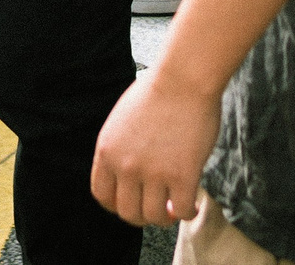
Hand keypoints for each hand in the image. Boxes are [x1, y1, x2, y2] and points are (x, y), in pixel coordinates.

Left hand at [90, 66, 219, 227]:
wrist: (184, 78)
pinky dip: (187, 213)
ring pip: (154, 217)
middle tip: (156, 208)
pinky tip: (192, 205)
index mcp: (107, 150)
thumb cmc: (158, 90)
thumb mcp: (122, 119)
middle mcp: (126, 166)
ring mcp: (154, 173)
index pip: (102, 195)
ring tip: (174, 207)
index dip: (116, 205)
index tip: (130, 203)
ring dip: (165, 217)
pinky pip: (181, 211)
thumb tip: (127, 175)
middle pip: (127, 212)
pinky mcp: (182, 176)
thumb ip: (120, 148)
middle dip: (141, 215)